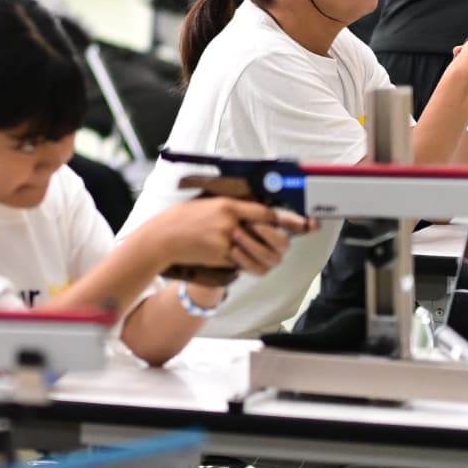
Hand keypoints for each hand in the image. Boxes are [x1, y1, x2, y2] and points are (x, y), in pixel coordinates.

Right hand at [134, 196, 307, 272]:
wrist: (163, 238)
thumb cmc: (184, 218)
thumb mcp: (209, 203)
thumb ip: (234, 207)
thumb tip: (260, 209)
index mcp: (228, 205)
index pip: (266, 212)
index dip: (287, 219)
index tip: (304, 223)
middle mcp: (230, 222)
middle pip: (271, 234)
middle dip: (280, 240)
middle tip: (280, 242)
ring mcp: (226, 241)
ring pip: (261, 253)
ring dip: (264, 255)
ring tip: (259, 253)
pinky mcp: (221, 257)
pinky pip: (244, 263)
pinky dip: (247, 262)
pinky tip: (241, 258)